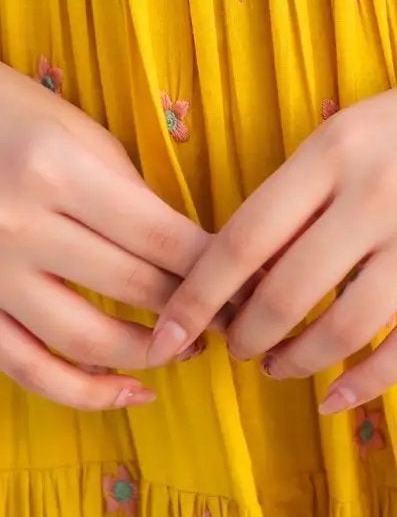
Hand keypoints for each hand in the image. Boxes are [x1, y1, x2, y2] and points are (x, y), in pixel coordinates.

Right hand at [0, 62, 212, 408]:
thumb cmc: (25, 124)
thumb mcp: (85, 140)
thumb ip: (133, 198)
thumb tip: (192, 255)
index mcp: (58, 173)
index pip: (158, 236)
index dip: (214, 267)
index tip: (253, 281)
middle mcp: (21, 227)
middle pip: (132, 285)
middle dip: (196, 308)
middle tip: (238, 317)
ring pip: (86, 339)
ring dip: (150, 352)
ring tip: (190, 349)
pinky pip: (30, 369)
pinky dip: (83, 392)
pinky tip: (130, 391)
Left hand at [146, 19, 396, 411]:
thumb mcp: (354, 128)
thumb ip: (304, 191)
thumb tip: (240, 273)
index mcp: (335, 149)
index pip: (243, 238)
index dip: (197, 297)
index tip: (168, 332)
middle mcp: (378, 190)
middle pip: (286, 293)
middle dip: (247, 337)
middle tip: (237, 350)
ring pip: (345, 326)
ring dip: (300, 361)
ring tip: (283, 367)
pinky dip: (367, 380)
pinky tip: (339, 394)